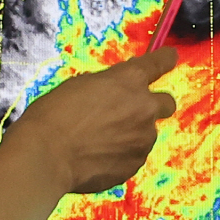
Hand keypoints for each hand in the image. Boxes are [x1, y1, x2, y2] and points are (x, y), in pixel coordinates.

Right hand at [7, 47, 177, 193]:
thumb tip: (116, 92)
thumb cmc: (55, 114)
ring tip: (99, 140)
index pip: (157, 63)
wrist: (47, 155)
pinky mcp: (136, 164)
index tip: (171, 56)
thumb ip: (107, 86)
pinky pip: (133, 155)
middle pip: (167, 103)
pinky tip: (97, 156)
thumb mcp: (80, 85)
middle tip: (133, 110)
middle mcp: (144, 107)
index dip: (165, 58)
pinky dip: (121, 154)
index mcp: (128, 80)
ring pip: (146, 132)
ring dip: (131, 133)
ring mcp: (143, 139)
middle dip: (154, 104)